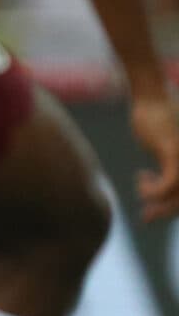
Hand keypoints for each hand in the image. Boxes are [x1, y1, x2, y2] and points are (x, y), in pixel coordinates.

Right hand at [131, 92, 178, 220]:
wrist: (151, 97)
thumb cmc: (158, 120)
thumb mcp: (167, 149)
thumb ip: (171, 167)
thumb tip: (164, 188)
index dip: (175, 209)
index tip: (153, 213)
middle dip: (166, 212)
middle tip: (146, 218)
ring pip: (178, 195)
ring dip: (156, 200)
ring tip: (141, 189)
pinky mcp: (175, 153)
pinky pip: (168, 184)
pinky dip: (152, 190)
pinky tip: (141, 181)